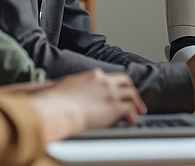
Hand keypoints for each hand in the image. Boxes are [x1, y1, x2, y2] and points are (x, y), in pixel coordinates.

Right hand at [30, 68, 145, 141]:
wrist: (56, 108)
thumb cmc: (55, 99)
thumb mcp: (67, 84)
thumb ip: (75, 83)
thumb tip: (68, 86)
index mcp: (94, 75)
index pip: (111, 77)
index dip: (117, 84)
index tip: (119, 89)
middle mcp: (106, 82)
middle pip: (126, 82)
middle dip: (132, 90)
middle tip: (135, 98)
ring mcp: (112, 93)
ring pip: (132, 94)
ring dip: (137, 103)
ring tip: (139, 110)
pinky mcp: (115, 107)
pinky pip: (130, 109)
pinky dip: (134, 115)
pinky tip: (133, 120)